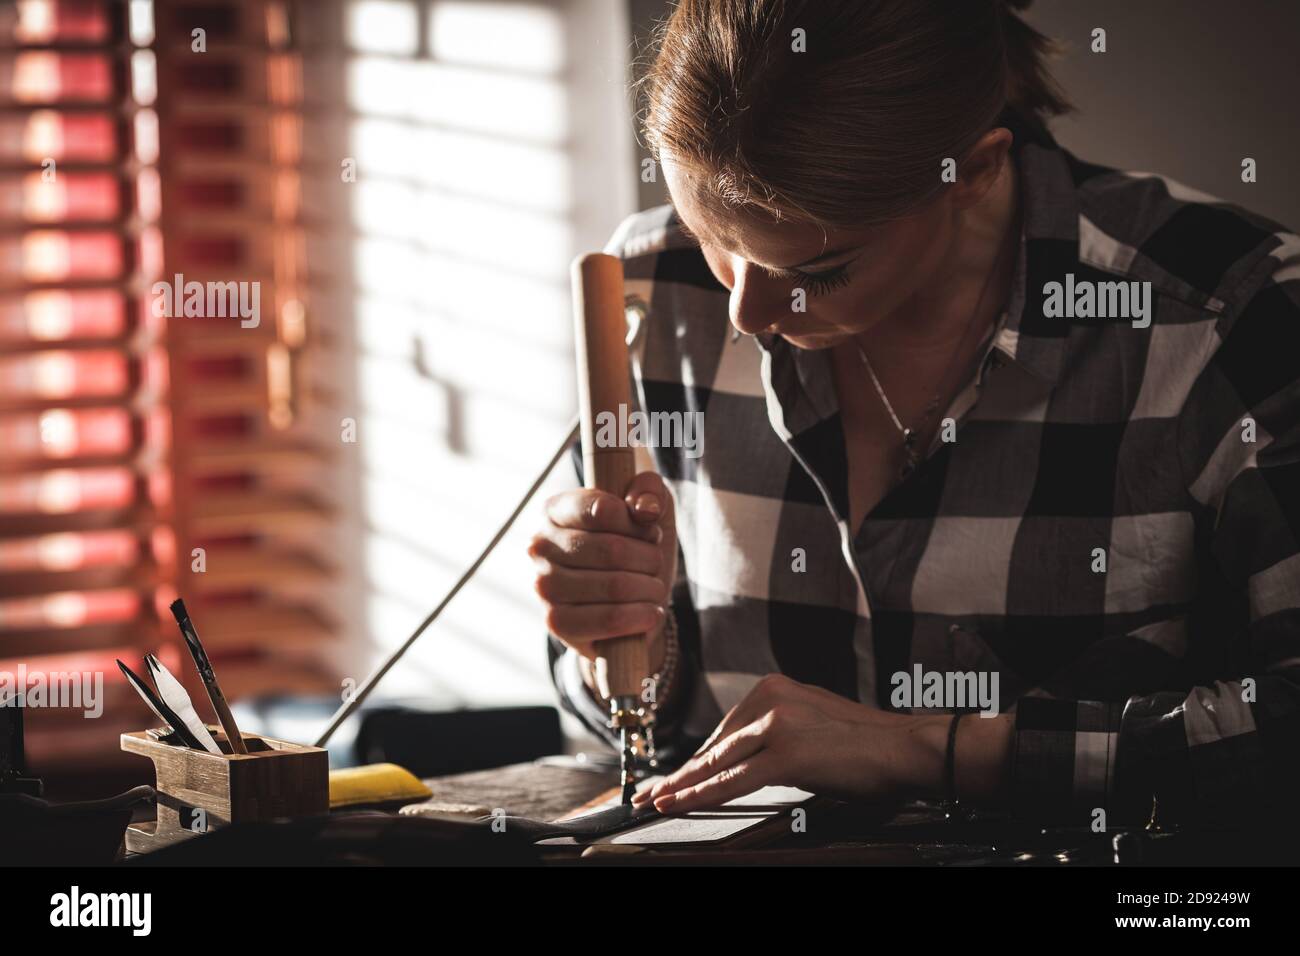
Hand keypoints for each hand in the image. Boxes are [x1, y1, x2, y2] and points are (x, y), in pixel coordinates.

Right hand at [528, 472, 677, 666]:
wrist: (628, 601)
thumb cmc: (635, 546)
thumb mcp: (648, 508)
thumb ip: (650, 490)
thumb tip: (645, 509)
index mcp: (556, 510)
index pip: (601, 510)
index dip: (637, 525)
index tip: (650, 533)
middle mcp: (540, 546)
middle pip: (613, 551)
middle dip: (649, 559)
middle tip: (655, 564)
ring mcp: (544, 586)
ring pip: (615, 586)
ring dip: (649, 589)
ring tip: (653, 588)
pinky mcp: (556, 622)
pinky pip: (610, 619)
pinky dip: (641, 617)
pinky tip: (650, 612)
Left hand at [632, 673, 955, 813]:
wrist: (907, 748)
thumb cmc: (868, 743)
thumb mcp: (813, 722)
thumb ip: (780, 729)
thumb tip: (749, 755)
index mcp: (776, 687)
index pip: (727, 729)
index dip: (699, 757)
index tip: (677, 773)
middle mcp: (771, 698)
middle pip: (716, 744)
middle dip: (683, 772)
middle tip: (654, 791)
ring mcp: (777, 724)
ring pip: (718, 762)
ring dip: (682, 785)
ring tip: (656, 801)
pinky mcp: (785, 754)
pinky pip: (733, 780)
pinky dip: (702, 794)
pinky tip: (681, 802)